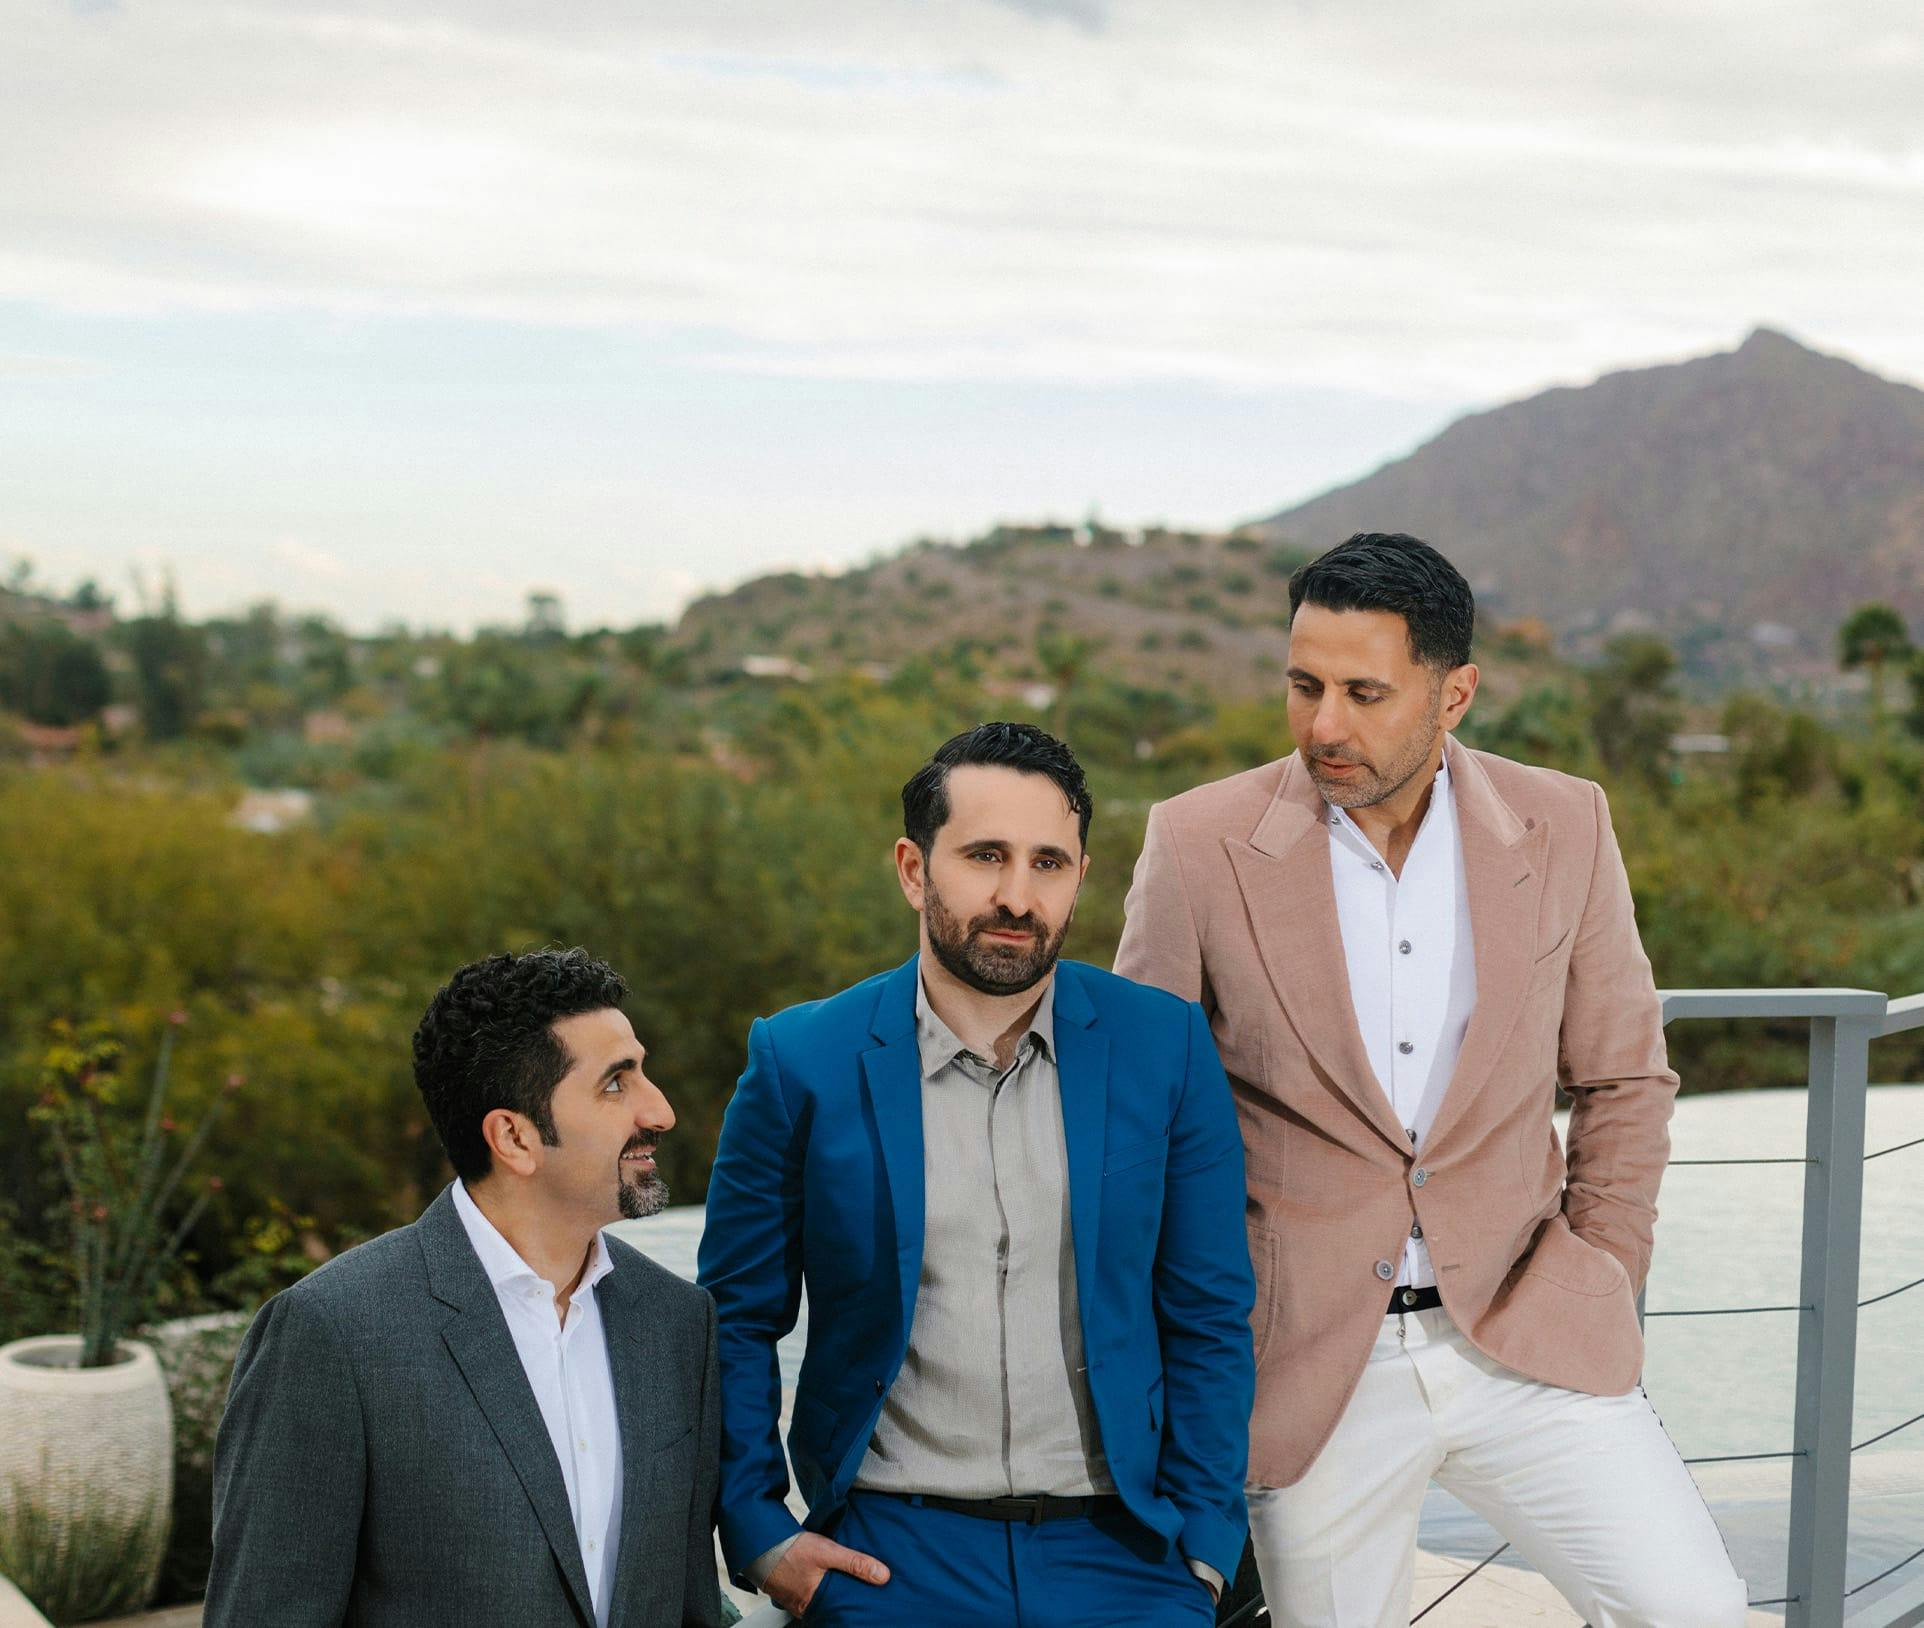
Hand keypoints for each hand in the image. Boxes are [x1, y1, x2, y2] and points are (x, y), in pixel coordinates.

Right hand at [763, 1531, 889, 1617]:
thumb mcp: (828, 1551)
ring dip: (835, 1593)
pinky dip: (822, 1589)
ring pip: (823, 1601)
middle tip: (863, 1591)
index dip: (857, 1605)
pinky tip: (829, 1578)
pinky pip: (812, 1595)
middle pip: (834, 1607)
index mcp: (816, 1603)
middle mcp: (806, 1608)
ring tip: (850, 1584)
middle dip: (848, 1600)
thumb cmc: (791, 1549)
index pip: (843, 1612)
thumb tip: (883, 1576)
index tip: (872, 1600)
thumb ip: (855, 1563)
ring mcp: (797, 1602)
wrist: (761, 1543)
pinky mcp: (792, 1593)